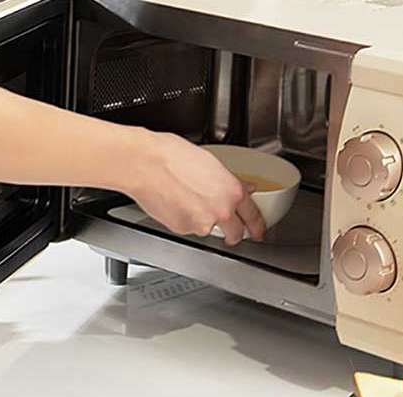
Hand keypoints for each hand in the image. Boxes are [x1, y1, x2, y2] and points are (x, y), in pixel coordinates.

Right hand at [127, 132, 265, 244]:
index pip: (254, 216)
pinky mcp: (182, 229)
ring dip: (203, 221)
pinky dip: (184, 220)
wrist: (144, 165)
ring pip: (208, 229)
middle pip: (235, 234)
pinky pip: (188, 228)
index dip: (258, 226)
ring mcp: (201, 224)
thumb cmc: (171, 156)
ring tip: (187, 200)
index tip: (258, 232)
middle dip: (234, 234)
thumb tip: (242, 186)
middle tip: (230, 232)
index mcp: (232, 191)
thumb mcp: (210, 162)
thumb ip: (229, 180)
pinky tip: (175, 203)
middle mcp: (221, 211)